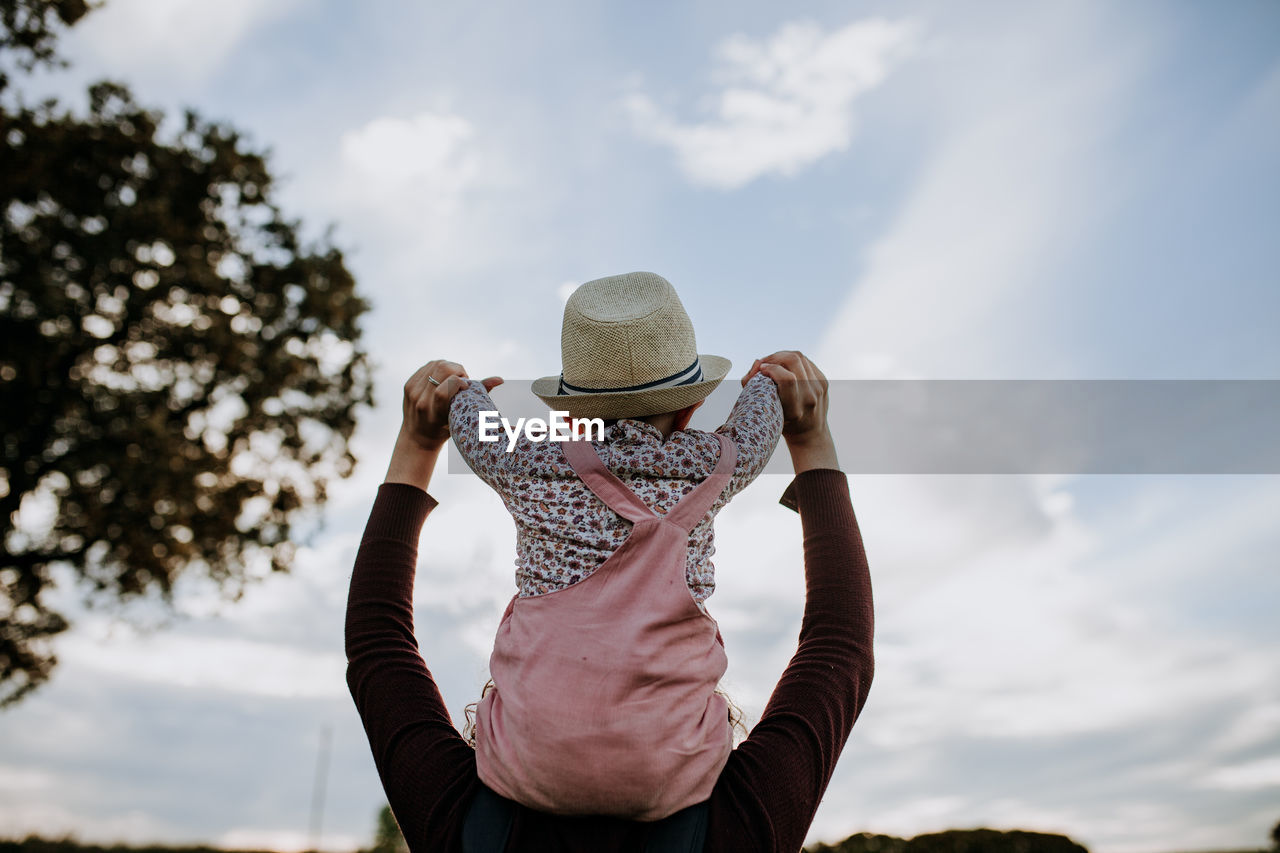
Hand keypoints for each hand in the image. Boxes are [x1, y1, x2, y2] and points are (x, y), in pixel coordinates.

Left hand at [386, 360, 502, 489]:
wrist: (418, 437)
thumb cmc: (446, 428)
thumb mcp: (463, 417)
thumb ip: (480, 395)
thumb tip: (499, 379)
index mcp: (435, 413)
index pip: (443, 389)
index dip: (458, 382)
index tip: (466, 386)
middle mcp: (421, 402)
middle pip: (441, 370)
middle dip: (457, 370)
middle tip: (462, 379)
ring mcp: (413, 392)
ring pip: (435, 364)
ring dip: (449, 367)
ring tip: (454, 378)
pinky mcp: (408, 385)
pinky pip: (427, 366)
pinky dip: (439, 367)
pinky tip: (444, 377)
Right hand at [742, 351, 837, 471]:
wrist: (810, 434)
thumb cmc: (781, 422)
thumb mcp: (764, 412)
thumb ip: (752, 387)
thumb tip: (757, 363)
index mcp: (795, 410)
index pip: (787, 378)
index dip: (771, 368)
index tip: (761, 371)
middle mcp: (810, 398)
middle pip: (794, 361)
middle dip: (775, 357)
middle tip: (765, 363)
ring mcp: (819, 388)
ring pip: (800, 357)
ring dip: (782, 355)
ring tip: (772, 362)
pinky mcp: (823, 381)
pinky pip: (806, 361)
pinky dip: (792, 360)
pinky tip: (784, 365)